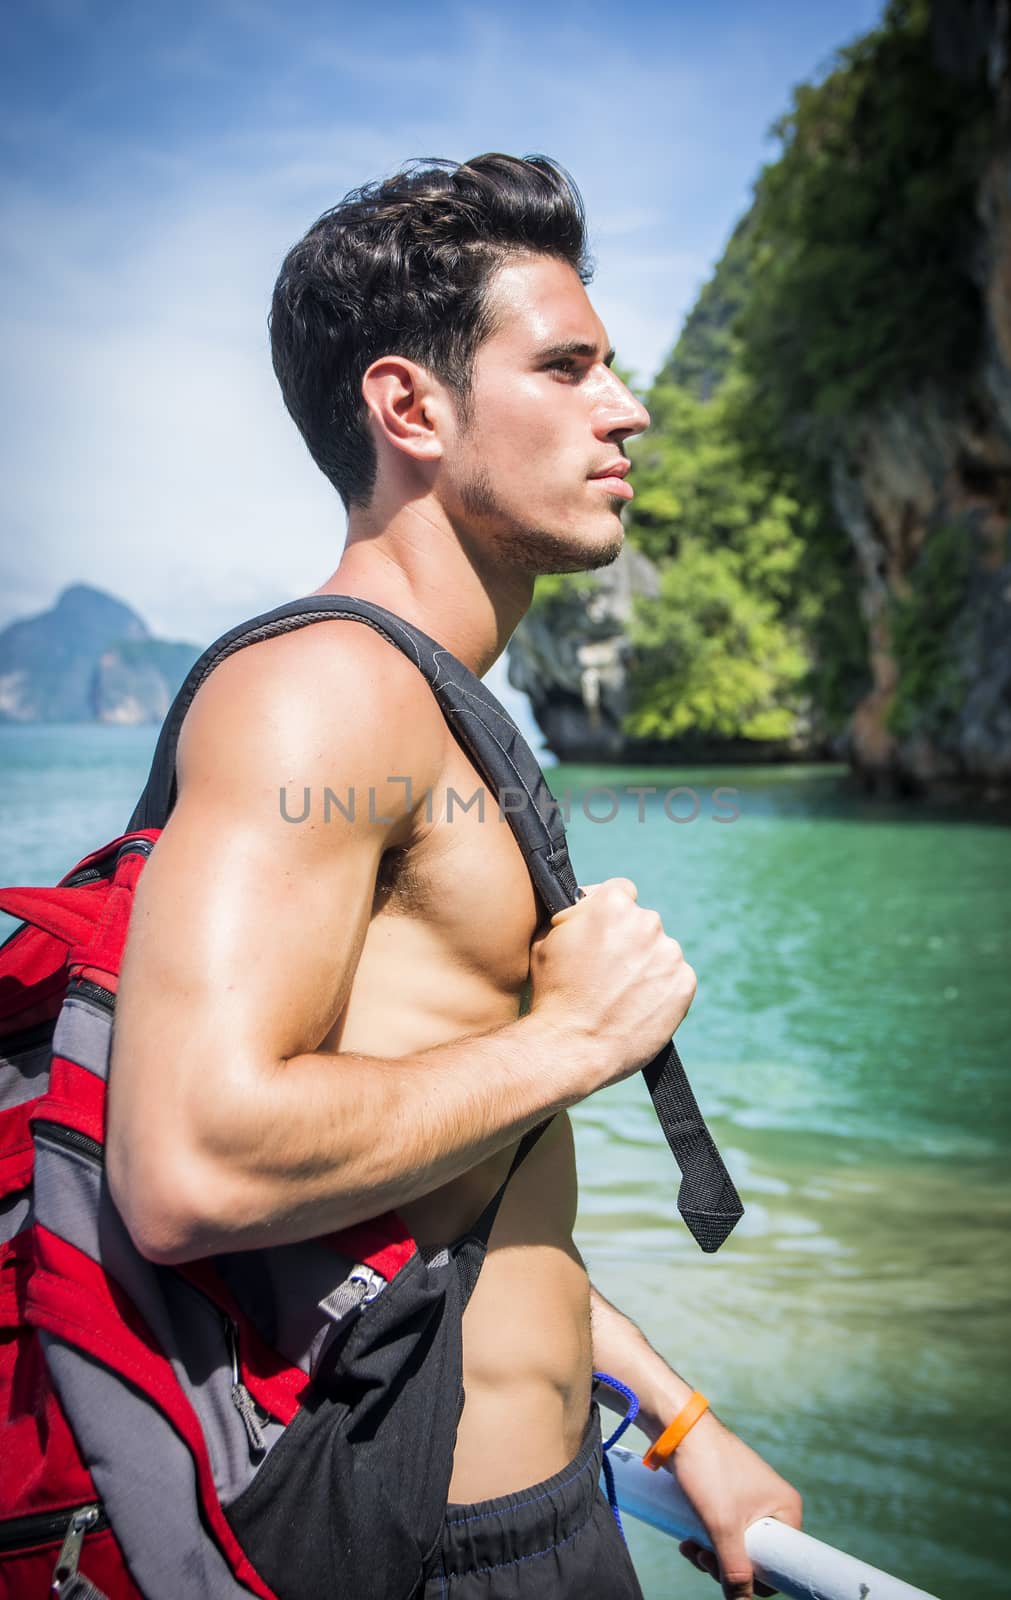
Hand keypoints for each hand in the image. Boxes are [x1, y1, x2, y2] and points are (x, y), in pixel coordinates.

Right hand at [527, 877, 696, 1090]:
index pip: (621, 892)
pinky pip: (675, 978)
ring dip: (645, 965)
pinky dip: (661, 989)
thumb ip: (574, 913)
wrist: (570, 1047)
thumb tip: (586, 903)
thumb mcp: (546, 937)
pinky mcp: (684, 984)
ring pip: (660, 951)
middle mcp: (647, 921)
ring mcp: (669, 954)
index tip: (600, 933)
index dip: (607, 912)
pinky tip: (636, 1005)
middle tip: (606, 971)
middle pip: (642, 922)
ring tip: (619, 994)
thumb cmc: (551, 992)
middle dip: (627, 940)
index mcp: (613, 904)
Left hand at [667, 1412, 801, 1598]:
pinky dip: (709, 1540)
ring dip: (713, 1555)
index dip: (755, 1578)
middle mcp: (774, 1504)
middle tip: (702, 1558)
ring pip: (737, 1545)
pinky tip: (689, 1540)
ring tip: (690, 1548)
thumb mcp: (722, 1527)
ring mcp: (751, 1499)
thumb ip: (735, 1570)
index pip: (781, 1563)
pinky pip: (726, 1530)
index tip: (726, 1574)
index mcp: (787, 1509)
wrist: (678, 1428)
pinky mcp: (730, 1495)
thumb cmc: (707, 1470)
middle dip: (726, 1566)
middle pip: (756, 1556)